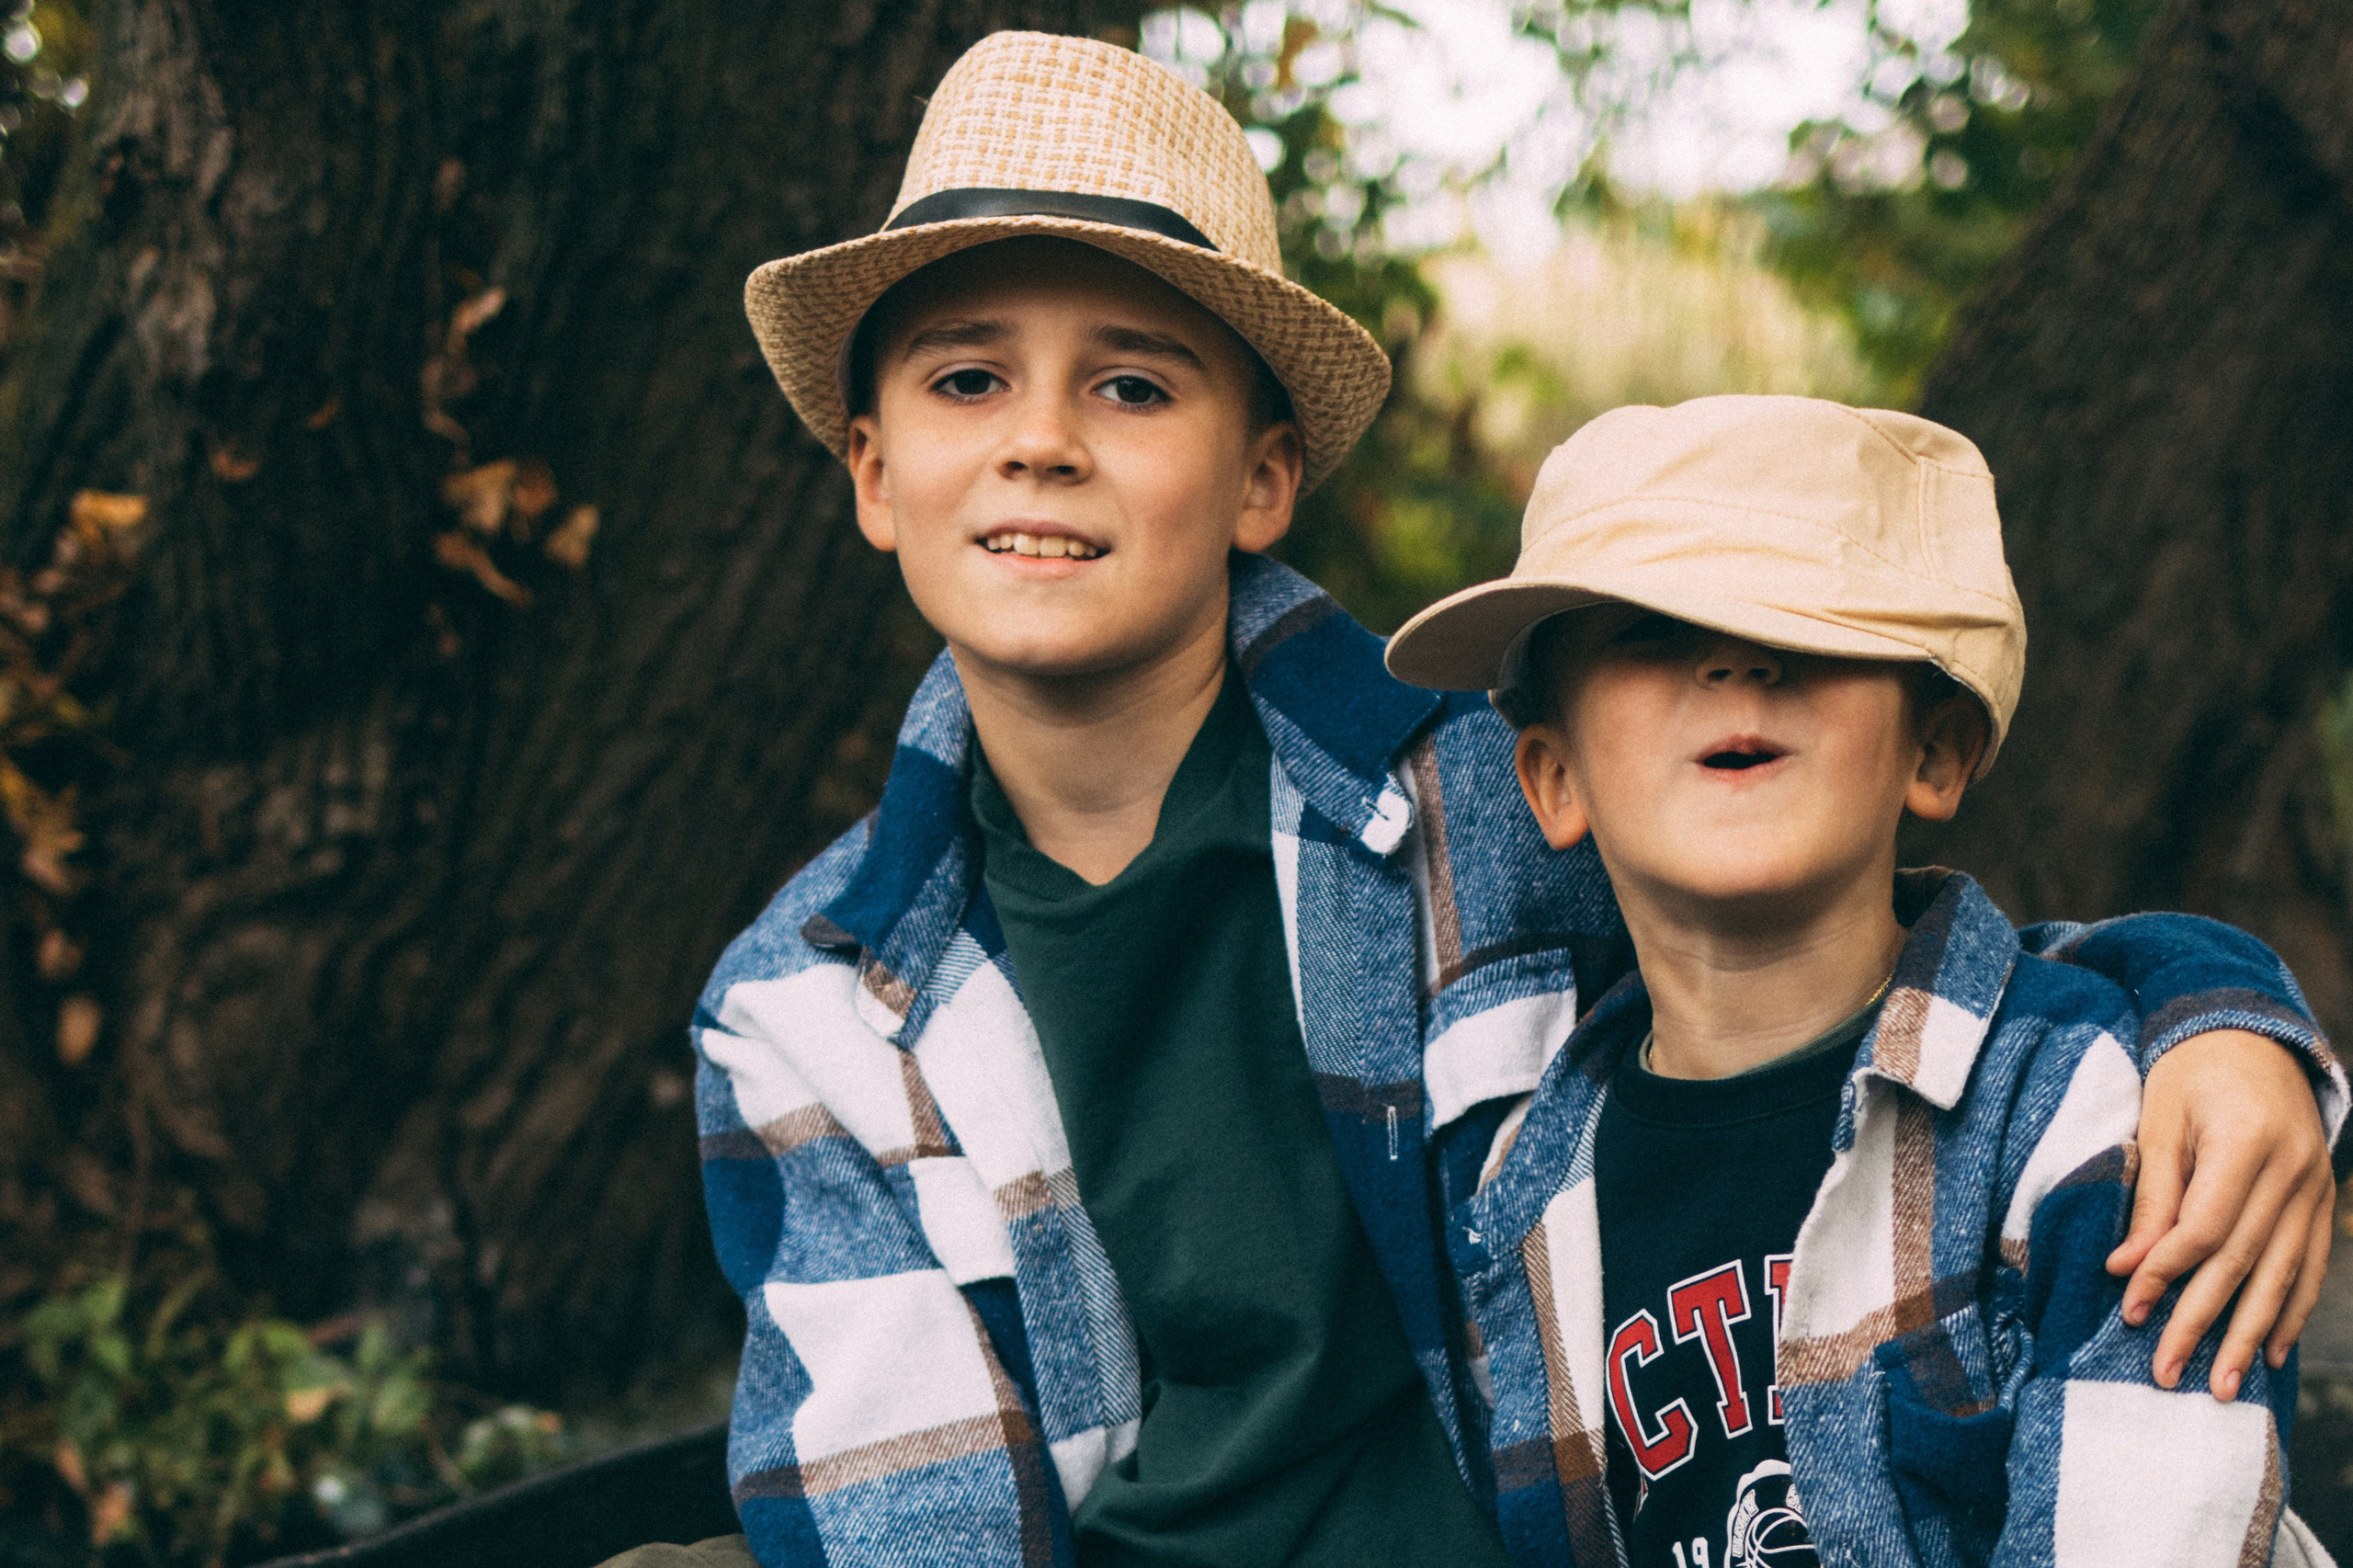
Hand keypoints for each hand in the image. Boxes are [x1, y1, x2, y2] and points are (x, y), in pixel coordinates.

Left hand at [2110, 1029, 2333, 1398]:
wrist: (2252, 1036)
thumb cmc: (2191, 1073)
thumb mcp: (2160, 1120)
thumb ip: (2151, 1195)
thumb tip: (2126, 1267)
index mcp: (2246, 1143)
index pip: (2204, 1228)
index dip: (2166, 1273)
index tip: (2130, 1310)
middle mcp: (2292, 1170)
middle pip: (2243, 1262)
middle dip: (2204, 1323)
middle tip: (2170, 1374)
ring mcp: (2316, 1188)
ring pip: (2283, 1275)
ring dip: (2250, 1334)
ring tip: (2224, 1386)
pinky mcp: (2322, 1200)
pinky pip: (2310, 1265)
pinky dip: (2290, 1310)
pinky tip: (2270, 1350)